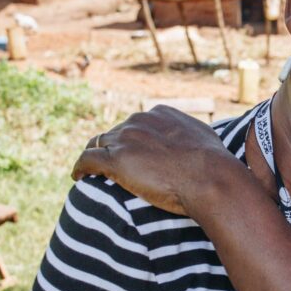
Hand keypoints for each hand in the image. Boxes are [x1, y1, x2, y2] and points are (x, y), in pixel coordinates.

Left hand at [72, 106, 247, 216]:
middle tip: (112, 167)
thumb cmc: (213, 162)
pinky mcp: (115, 160)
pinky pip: (87, 160)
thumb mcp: (203, 136)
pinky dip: (80, 168)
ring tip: (89, 171)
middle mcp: (139, 121)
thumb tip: (193, 138)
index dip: (131, 139)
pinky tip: (78, 177)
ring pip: (98, 145)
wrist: (210, 177)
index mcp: (158, 113)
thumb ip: (189, 132)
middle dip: (112, 149)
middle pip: (114, 133)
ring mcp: (126, 139)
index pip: (135, 124)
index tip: (131, 153)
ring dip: (94, 157)